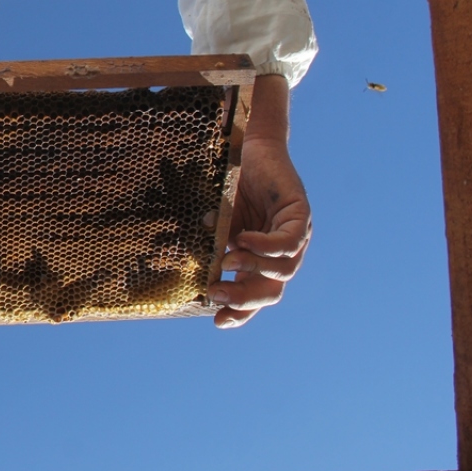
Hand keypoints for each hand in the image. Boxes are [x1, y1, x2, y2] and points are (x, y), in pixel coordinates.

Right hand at [210, 75, 311, 328]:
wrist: (248, 149)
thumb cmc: (229, 185)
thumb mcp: (214, 221)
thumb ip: (204, 242)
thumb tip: (171, 261)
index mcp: (259, 261)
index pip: (255, 297)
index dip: (240, 313)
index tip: (217, 321)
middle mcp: (279, 256)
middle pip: (271, 292)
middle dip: (244, 298)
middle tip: (215, 292)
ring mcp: (294, 238)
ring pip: (283, 272)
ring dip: (253, 269)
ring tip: (226, 260)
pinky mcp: (300, 218)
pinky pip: (288, 244)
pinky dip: (265, 247)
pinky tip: (243, 240)